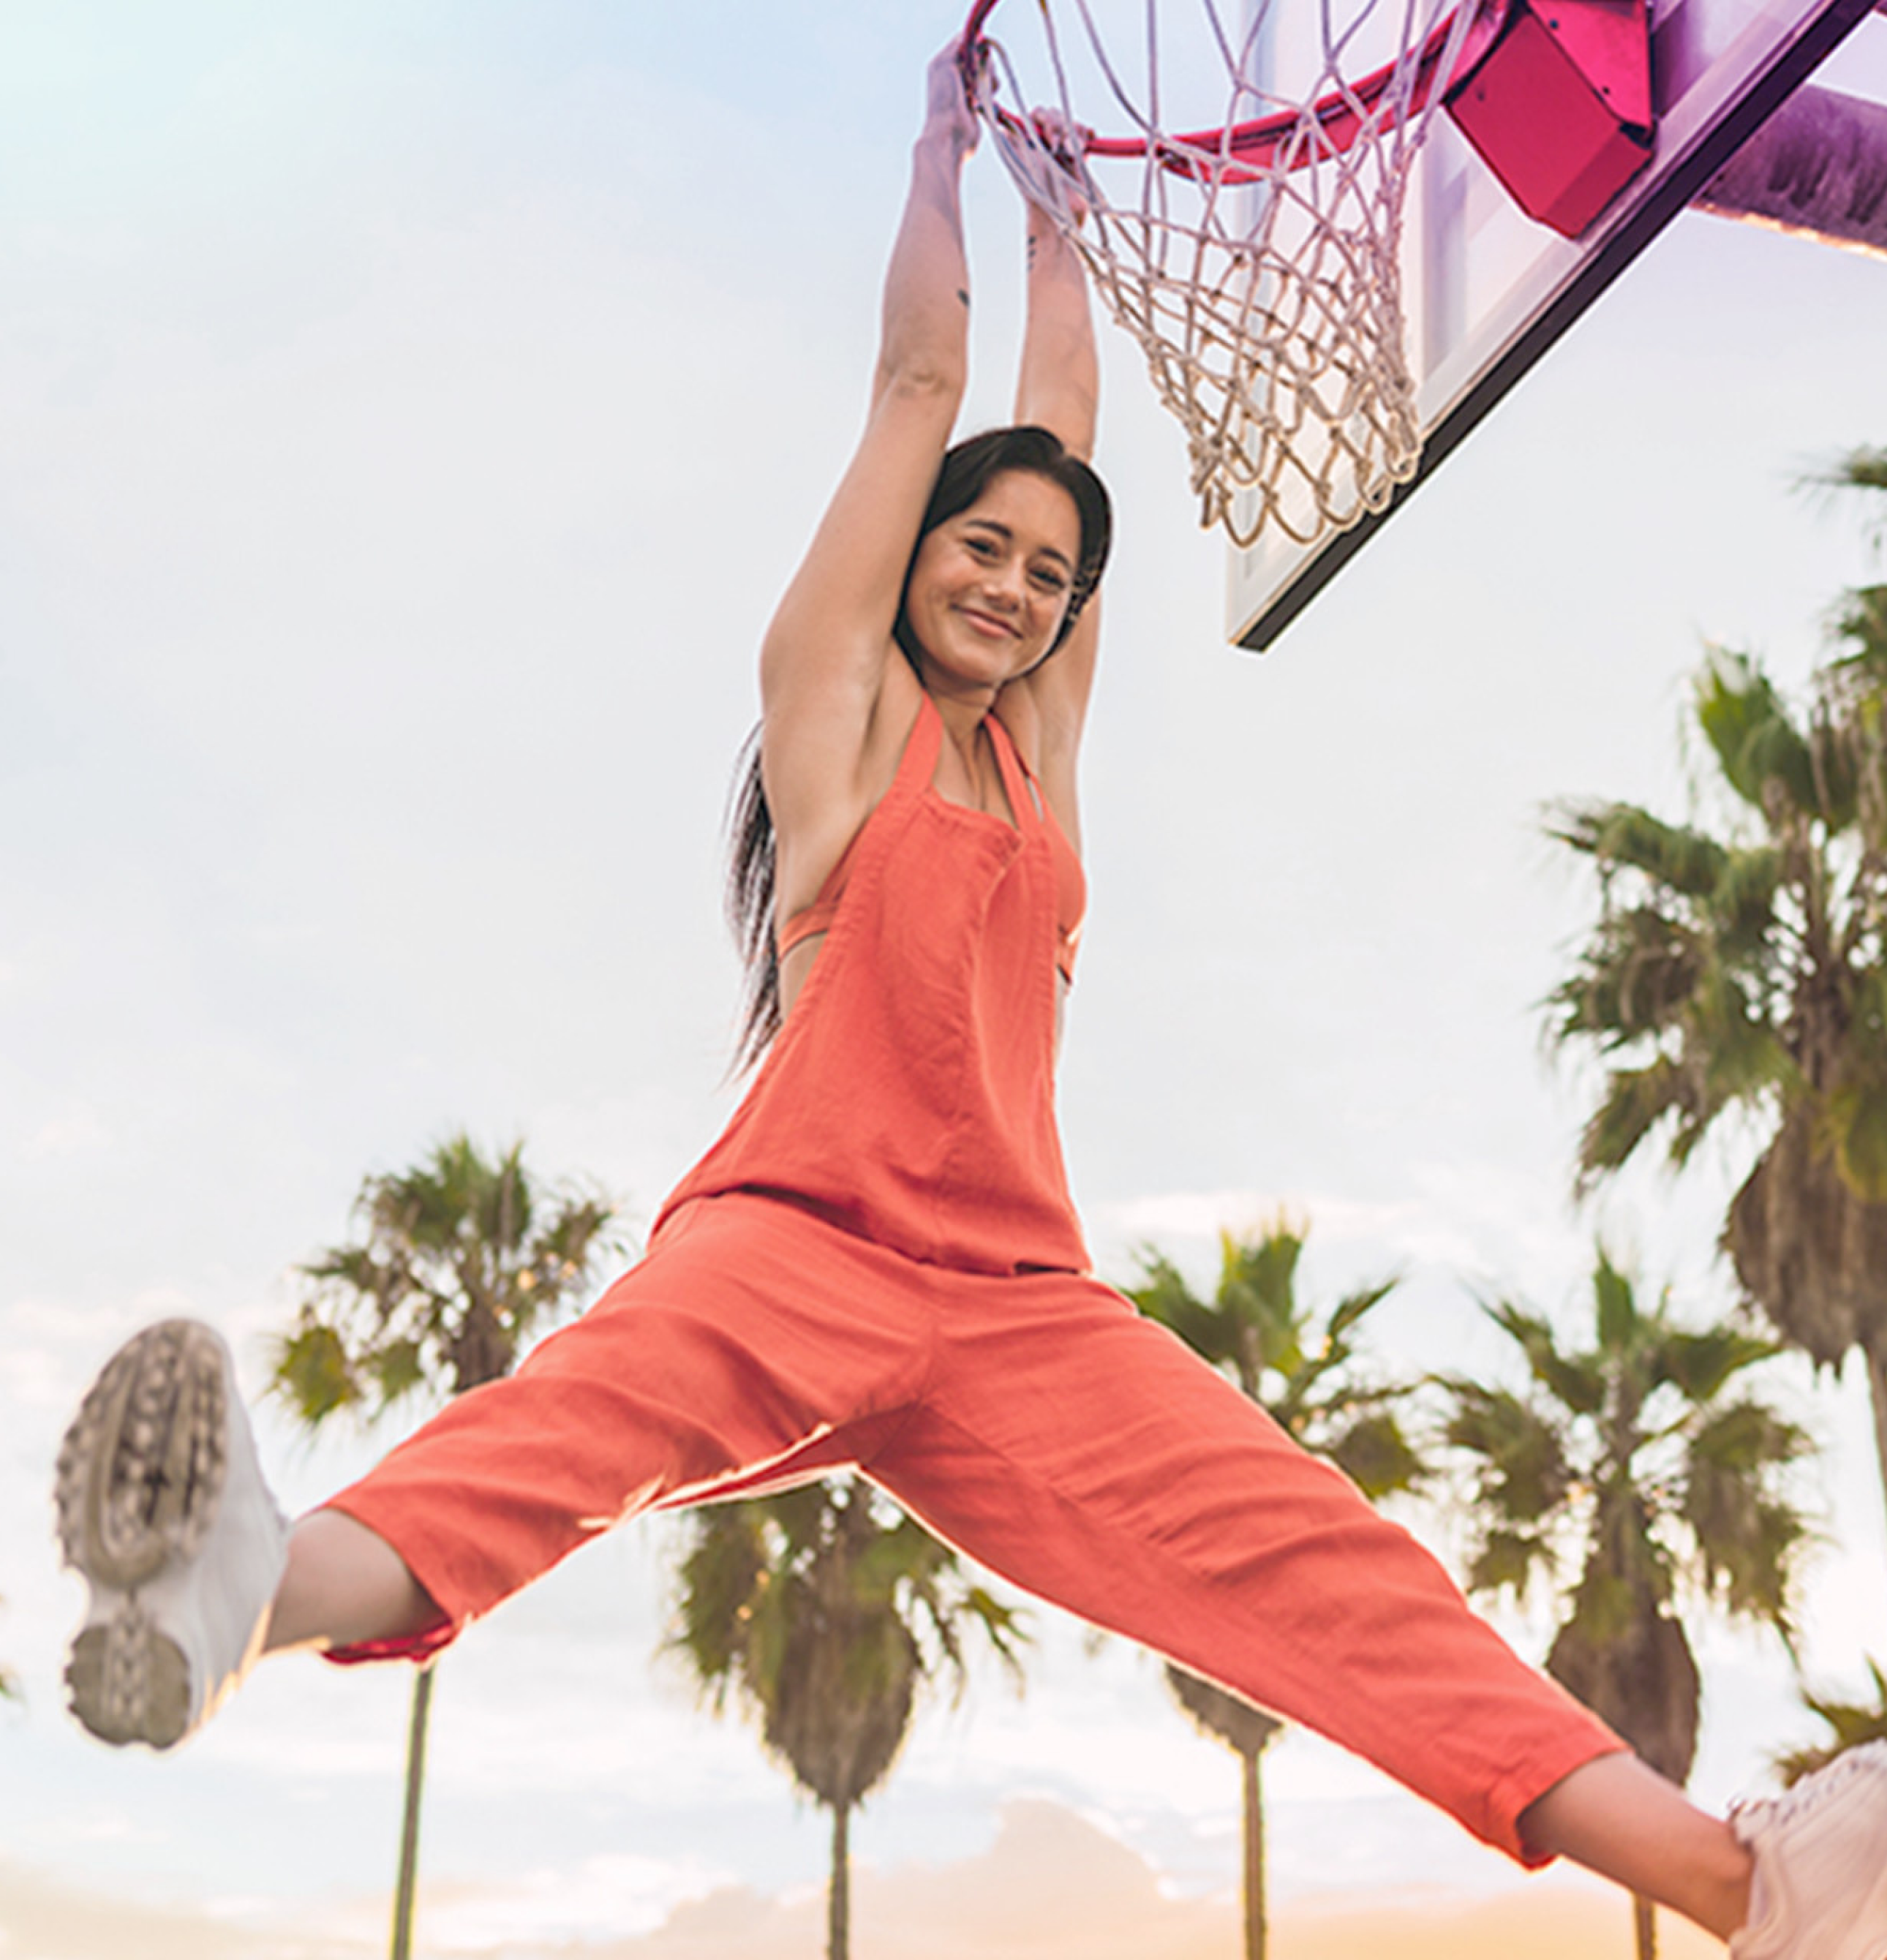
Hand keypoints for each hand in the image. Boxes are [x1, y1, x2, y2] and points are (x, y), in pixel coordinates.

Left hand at [924, 40, 982, 156]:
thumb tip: (969, 37)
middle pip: (980, 56)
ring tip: (977, 96)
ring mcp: (967, 88)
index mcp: (943, 63)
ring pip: (988, 72)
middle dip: (983, 67)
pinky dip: (990, 93)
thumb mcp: (944, 65)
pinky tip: (981, 104)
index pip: (966, 43)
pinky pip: (992, 88)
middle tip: (973, 83)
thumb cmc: (944, 102)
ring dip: (988, 81)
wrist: (950, 136)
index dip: (974, 49)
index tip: (974, 61)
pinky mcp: (978, 103)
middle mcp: (954, 74)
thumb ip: (956, 46)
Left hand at [1017, 107, 1092, 223]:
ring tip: (1072, 154)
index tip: (1048, 137)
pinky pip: (1085, 133)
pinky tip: (1086, 144)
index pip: (1038, 113)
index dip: (1045, 119)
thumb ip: (1014, 141)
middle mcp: (1044, 141)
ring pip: (1072, 122)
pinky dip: (1087, 134)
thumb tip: (1002, 121)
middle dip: (1060, 127)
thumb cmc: (1036, 195)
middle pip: (1056, 114)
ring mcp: (1062, 146)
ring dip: (1074, 134)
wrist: (1057, 216)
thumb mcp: (1020, 164)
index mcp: (1028, 140)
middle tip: (1058, 148)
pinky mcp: (1079, 154)